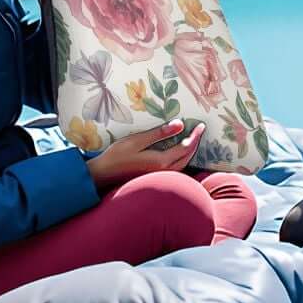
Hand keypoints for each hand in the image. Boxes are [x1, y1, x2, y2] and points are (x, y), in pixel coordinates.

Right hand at [85, 120, 204, 188]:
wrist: (102, 176)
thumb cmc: (116, 156)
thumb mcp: (136, 140)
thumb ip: (158, 133)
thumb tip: (180, 125)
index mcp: (161, 162)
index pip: (185, 148)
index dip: (195, 136)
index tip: (201, 126)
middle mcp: (163, 172)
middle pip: (187, 157)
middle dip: (195, 144)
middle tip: (199, 131)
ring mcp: (158, 177)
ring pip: (182, 165)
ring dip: (189, 152)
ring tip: (192, 140)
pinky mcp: (154, 178)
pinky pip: (175, 169)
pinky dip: (182, 159)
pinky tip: (179, 153)